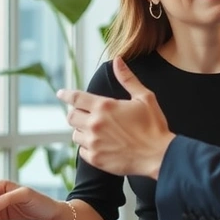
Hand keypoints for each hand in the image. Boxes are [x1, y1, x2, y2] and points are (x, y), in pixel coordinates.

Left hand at [57, 56, 174, 178]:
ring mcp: (93, 143)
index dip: (66, 94)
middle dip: (76, 113)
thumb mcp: (144, 97)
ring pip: (75, 134)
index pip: (76, 97)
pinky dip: (87, 147)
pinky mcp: (96, 159)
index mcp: (104, 107)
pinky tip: (99, 145)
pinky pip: (82, 151)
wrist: (158, 155)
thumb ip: (127, 79)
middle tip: (85, 115)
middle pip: (71, 116)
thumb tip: (117, 61)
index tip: (60, 93)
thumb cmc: (154, 125)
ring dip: (82, 131)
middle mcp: (95, 124)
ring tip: (96, 131)